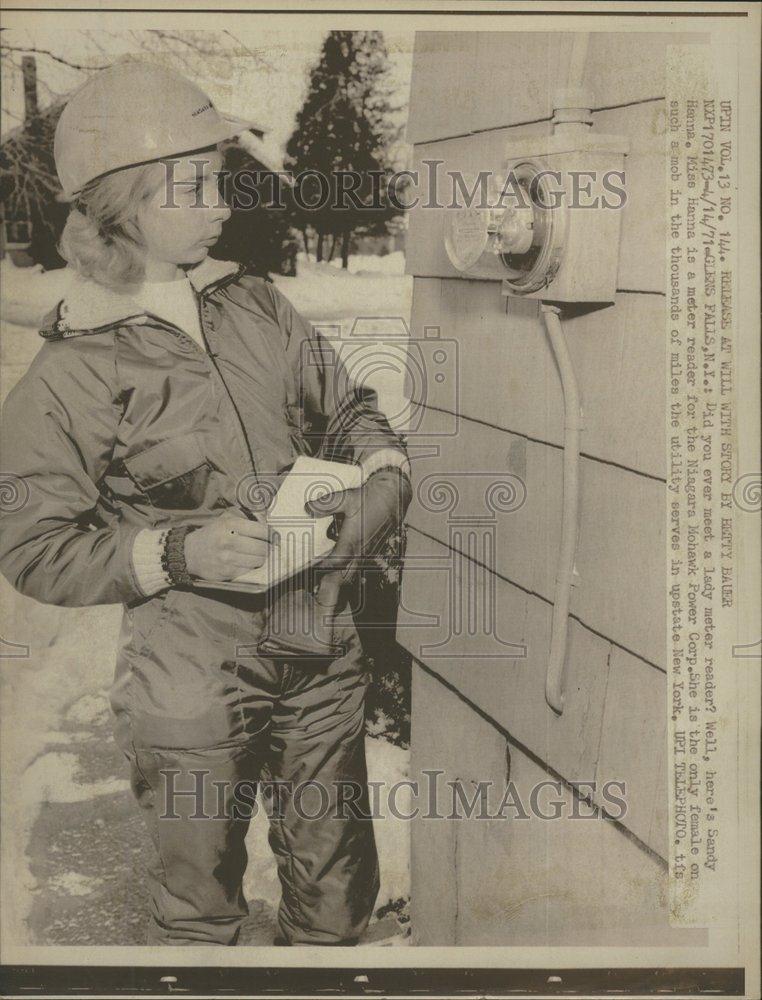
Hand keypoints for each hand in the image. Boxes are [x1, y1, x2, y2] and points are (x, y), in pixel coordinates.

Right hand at [184, 508, 274, 580]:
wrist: (189, 553)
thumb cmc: (212, 534)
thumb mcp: (225, 519)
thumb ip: (246, 518)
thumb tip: (267, 520)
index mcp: (230, 525)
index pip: (262, 531)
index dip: (272, 535)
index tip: (274, 536)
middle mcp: (229, 541)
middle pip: (263, 548)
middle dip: (268, 548)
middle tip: (268, 547)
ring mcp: (227, 559)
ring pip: (258, 561)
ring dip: (260, 558)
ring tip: (257, 554)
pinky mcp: (226, 573)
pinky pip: (248, 571)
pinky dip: (250, 567)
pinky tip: (246, 562)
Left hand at [305, 468, 411, 619]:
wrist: (393, 499)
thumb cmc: (370, 498)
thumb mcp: (347, 498)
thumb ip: (326, 504)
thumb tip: (308, 508)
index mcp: (353, 540)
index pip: (336, 562)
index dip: (323, 568)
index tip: (311, 569)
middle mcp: (360, 550)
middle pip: (343, 576)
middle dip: (329, 584)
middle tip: (315, 589)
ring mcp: (367, 553)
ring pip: (351, 574)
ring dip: (338, 580)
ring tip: (322, 587)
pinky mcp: (370, 552)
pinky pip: (357, 569)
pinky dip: (346, 573)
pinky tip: (337, 571)